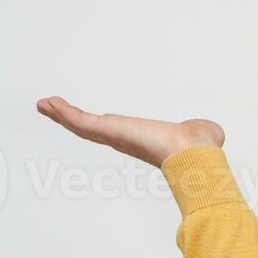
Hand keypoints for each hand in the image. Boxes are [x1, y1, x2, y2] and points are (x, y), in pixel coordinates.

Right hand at [35, 96, 224, 167]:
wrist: (194, 154)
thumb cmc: (200, 149)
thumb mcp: (197, 133)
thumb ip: (200, 131)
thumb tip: (213, 133)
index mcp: (139, 140)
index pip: (112, 132)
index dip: (96, 126)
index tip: (86, 121)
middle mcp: (123, 140)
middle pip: (89, 129)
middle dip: (70, 120)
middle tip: (51, 110)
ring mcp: (114, 137)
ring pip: (80, 125)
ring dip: (61, 114)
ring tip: (44, 104)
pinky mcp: (109, 130)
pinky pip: (81, 120)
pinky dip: (64, 111)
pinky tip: (50, 102)